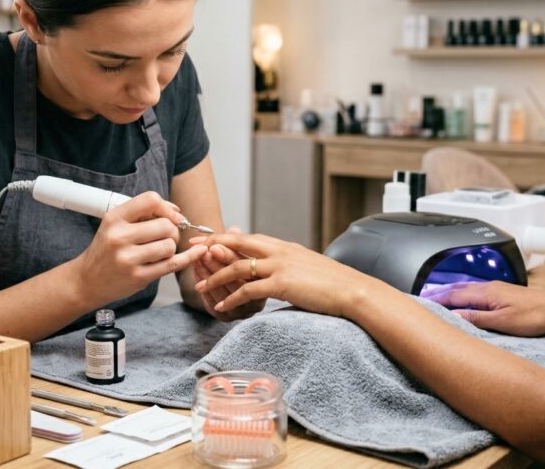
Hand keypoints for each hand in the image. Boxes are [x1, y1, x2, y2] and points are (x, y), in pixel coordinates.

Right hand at [75, 191, 206, 304]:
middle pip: (166, 225)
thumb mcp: (116, 225)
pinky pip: (171, 264)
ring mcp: (128, 258)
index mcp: (114, 218)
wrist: (87, 280)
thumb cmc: (106, 250)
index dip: (167, 207)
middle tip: (165, 237)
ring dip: (170, 248)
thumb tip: (176, 210)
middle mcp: (119, 236)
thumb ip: (143, 214)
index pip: (150, 200)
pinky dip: (187, 258)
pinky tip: (197, 253)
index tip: (172, 216)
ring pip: (169, 245)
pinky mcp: (138, 277)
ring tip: (157, 252)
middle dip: (172, 231)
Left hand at [190, 233, 382, 317]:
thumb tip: (274, 270)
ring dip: (216, 276)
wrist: (351, 290)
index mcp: (283, 246)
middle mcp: (279, 251)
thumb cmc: (331, 283)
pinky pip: (249, 290)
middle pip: (237, 243)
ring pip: (238, 266)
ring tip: (200, 286)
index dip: (225, 238)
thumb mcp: (305, 266)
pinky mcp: (282, 284)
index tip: (207, 240)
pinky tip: (222, 307)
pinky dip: (232, 298)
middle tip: (192, 250)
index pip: (247, 238)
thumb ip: (287, 264)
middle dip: (212, 246)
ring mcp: (279, 266)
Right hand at [420, 281, 544, 336]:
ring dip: (451, 293)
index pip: (453, 296)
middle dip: (439, 293)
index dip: (436, 299)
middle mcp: (490, 288)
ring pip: (467, 289)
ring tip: (439, 298)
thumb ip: (477, 319)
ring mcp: (499, 290)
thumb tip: (454, 315)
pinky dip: (465, 295)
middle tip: (423, 298)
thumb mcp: (504, 323)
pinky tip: (466, 301)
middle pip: (457, 289)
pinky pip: (478, 292)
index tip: (421, 302)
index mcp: (486, 293)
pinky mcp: (506, 294)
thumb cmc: (538, 316)